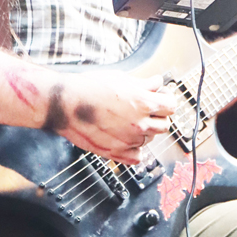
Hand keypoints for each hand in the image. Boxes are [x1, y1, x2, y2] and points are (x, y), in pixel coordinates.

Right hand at [51, 72, 175, 163]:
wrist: (65, 104)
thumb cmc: (88, 88)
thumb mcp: (121, 79)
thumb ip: (144, 84)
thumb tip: (157, 83)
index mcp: (143, 103)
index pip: (171, 106)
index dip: (166, 101)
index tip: (161, 99)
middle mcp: (140, 123)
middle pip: (165, 125)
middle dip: (158, 117)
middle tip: (147, 111)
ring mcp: (129, 140)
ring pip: (150, 140)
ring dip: (146, 132)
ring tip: (131, 122)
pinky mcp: (116, 152)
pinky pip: (137, 157)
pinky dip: (136, 150)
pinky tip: (128, 139)